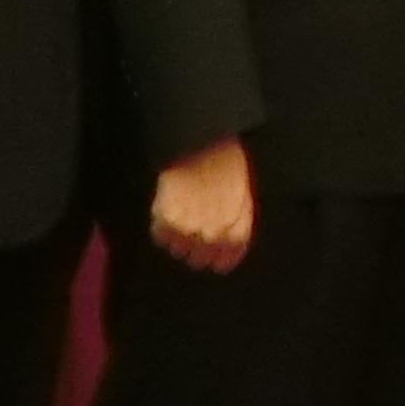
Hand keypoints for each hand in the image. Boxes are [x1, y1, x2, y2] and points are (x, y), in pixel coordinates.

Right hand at [151, 138, 255, 271]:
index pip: (225, 261)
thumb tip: (229, 248)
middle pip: (198, 260)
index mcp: (236, 231)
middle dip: (196, 249)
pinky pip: (160, 236)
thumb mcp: (245, 198)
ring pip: (178, 250)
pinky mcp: (167, 220)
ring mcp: (189, 229)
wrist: (205, 144)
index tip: (212, 258)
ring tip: (181, 217)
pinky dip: (161, 228)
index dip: (218, 260)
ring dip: (178, 239)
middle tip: (193, 230)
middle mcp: (213, 235)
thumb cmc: (227, 165)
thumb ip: (237, 227)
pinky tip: (168, 212)